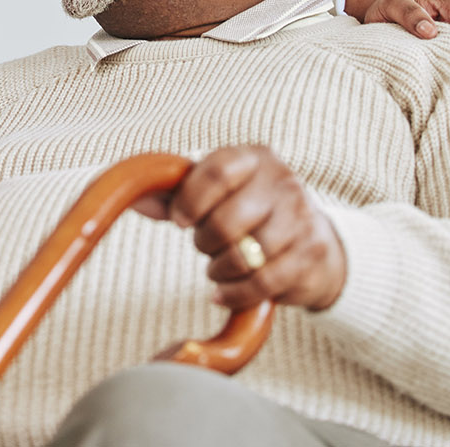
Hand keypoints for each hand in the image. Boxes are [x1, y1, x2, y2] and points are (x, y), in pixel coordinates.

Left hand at [134, 145, 345, 311]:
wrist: (314, 241)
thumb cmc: (250, 210)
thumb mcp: (217, 192)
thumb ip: (175, 193)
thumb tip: (134, 198)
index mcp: (255, 157)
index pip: (216, 172)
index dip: (189, 200)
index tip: (179, 221)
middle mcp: (283, 182)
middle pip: (227, 221)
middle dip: (205, 242)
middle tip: (204, 246)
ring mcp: (301, 218)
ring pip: (244, 256)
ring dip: (220, 269)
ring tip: (218, 267)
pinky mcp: (310, 255)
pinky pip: (261, 283)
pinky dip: (234, 293)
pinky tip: (224, 292)